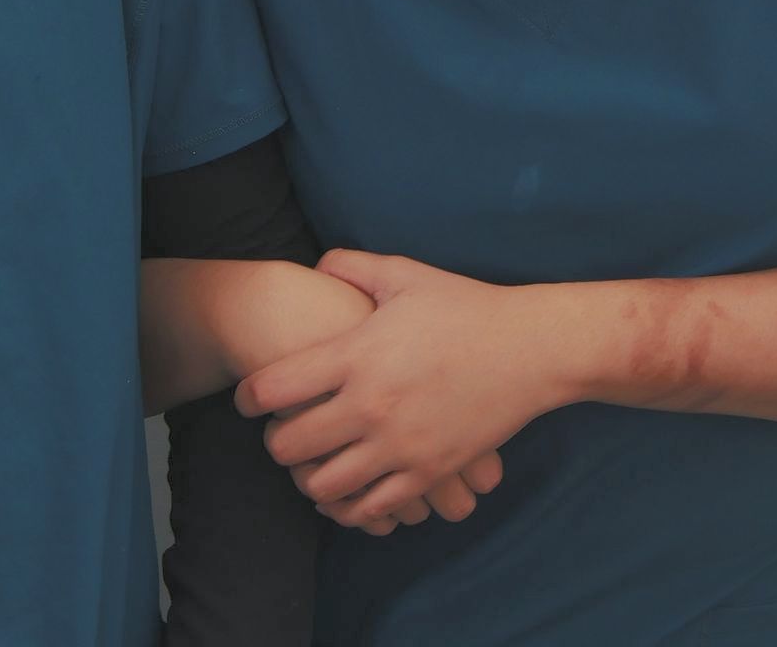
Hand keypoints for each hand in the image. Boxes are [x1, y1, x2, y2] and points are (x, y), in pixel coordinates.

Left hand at [235, 249, 568, 529]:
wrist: (530, 350)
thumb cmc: (464, 307)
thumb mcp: (402, 273)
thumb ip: (350, 266)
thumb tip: (315, 268)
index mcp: (356, 354)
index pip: (273, 388)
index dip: (247, 396)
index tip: (246, 398)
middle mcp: (371, 406)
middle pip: (289, 446)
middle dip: (273, 442)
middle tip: (278, 431)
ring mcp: (400, 446)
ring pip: (325, 487)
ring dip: (307, 479)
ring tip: (311, 463)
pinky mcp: (429, 473)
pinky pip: (374, 509)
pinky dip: (351, 507)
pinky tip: (348, 490)